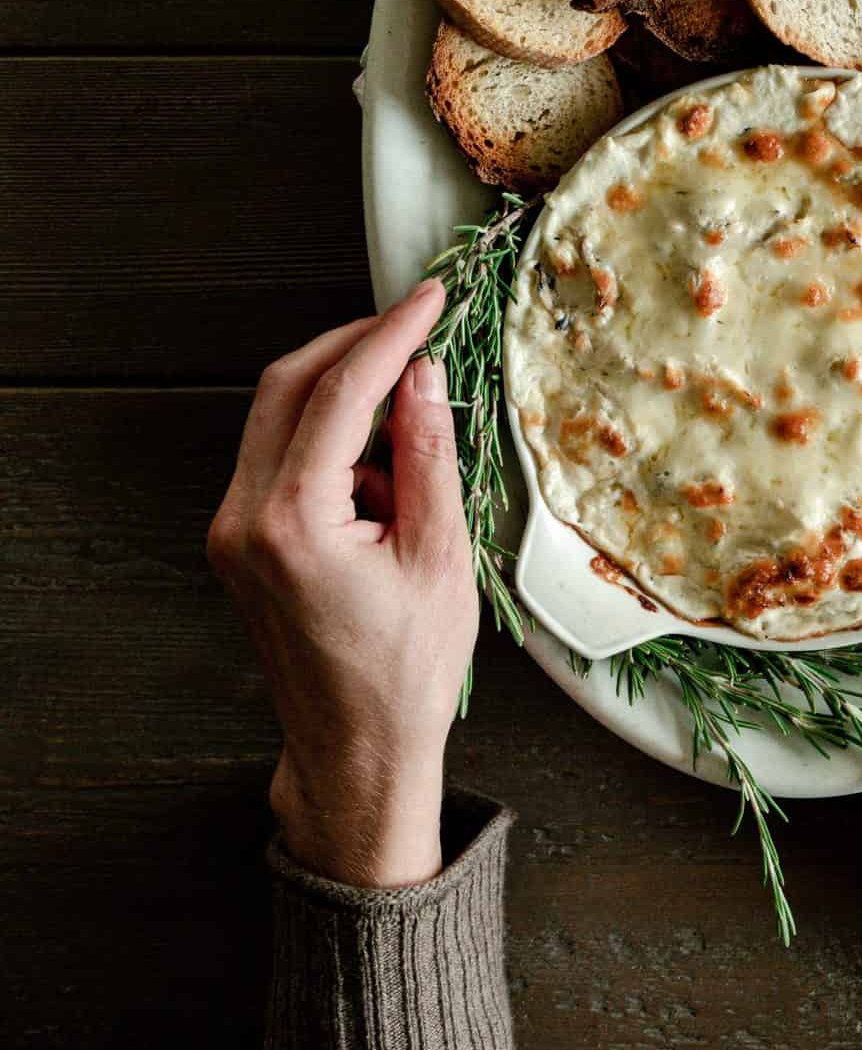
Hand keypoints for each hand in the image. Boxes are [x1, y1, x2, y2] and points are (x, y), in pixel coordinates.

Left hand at [209, 278, 478, 888]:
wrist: (356, 751)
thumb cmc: (406, 671)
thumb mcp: (440, 555)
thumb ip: (428, 454)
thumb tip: (424, 374)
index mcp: (293, 522)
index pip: (339, 392)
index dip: (391, 334)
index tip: (431, 299)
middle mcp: (244, 519)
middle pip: (288, 387)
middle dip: (354, 346)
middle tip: (416, 324)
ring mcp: (233, 532)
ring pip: (279, 418)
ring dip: (345, 397)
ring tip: (415, 426)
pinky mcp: (240, 543)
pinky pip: (281, 460)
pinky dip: (332, 445)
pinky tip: (385, 482)